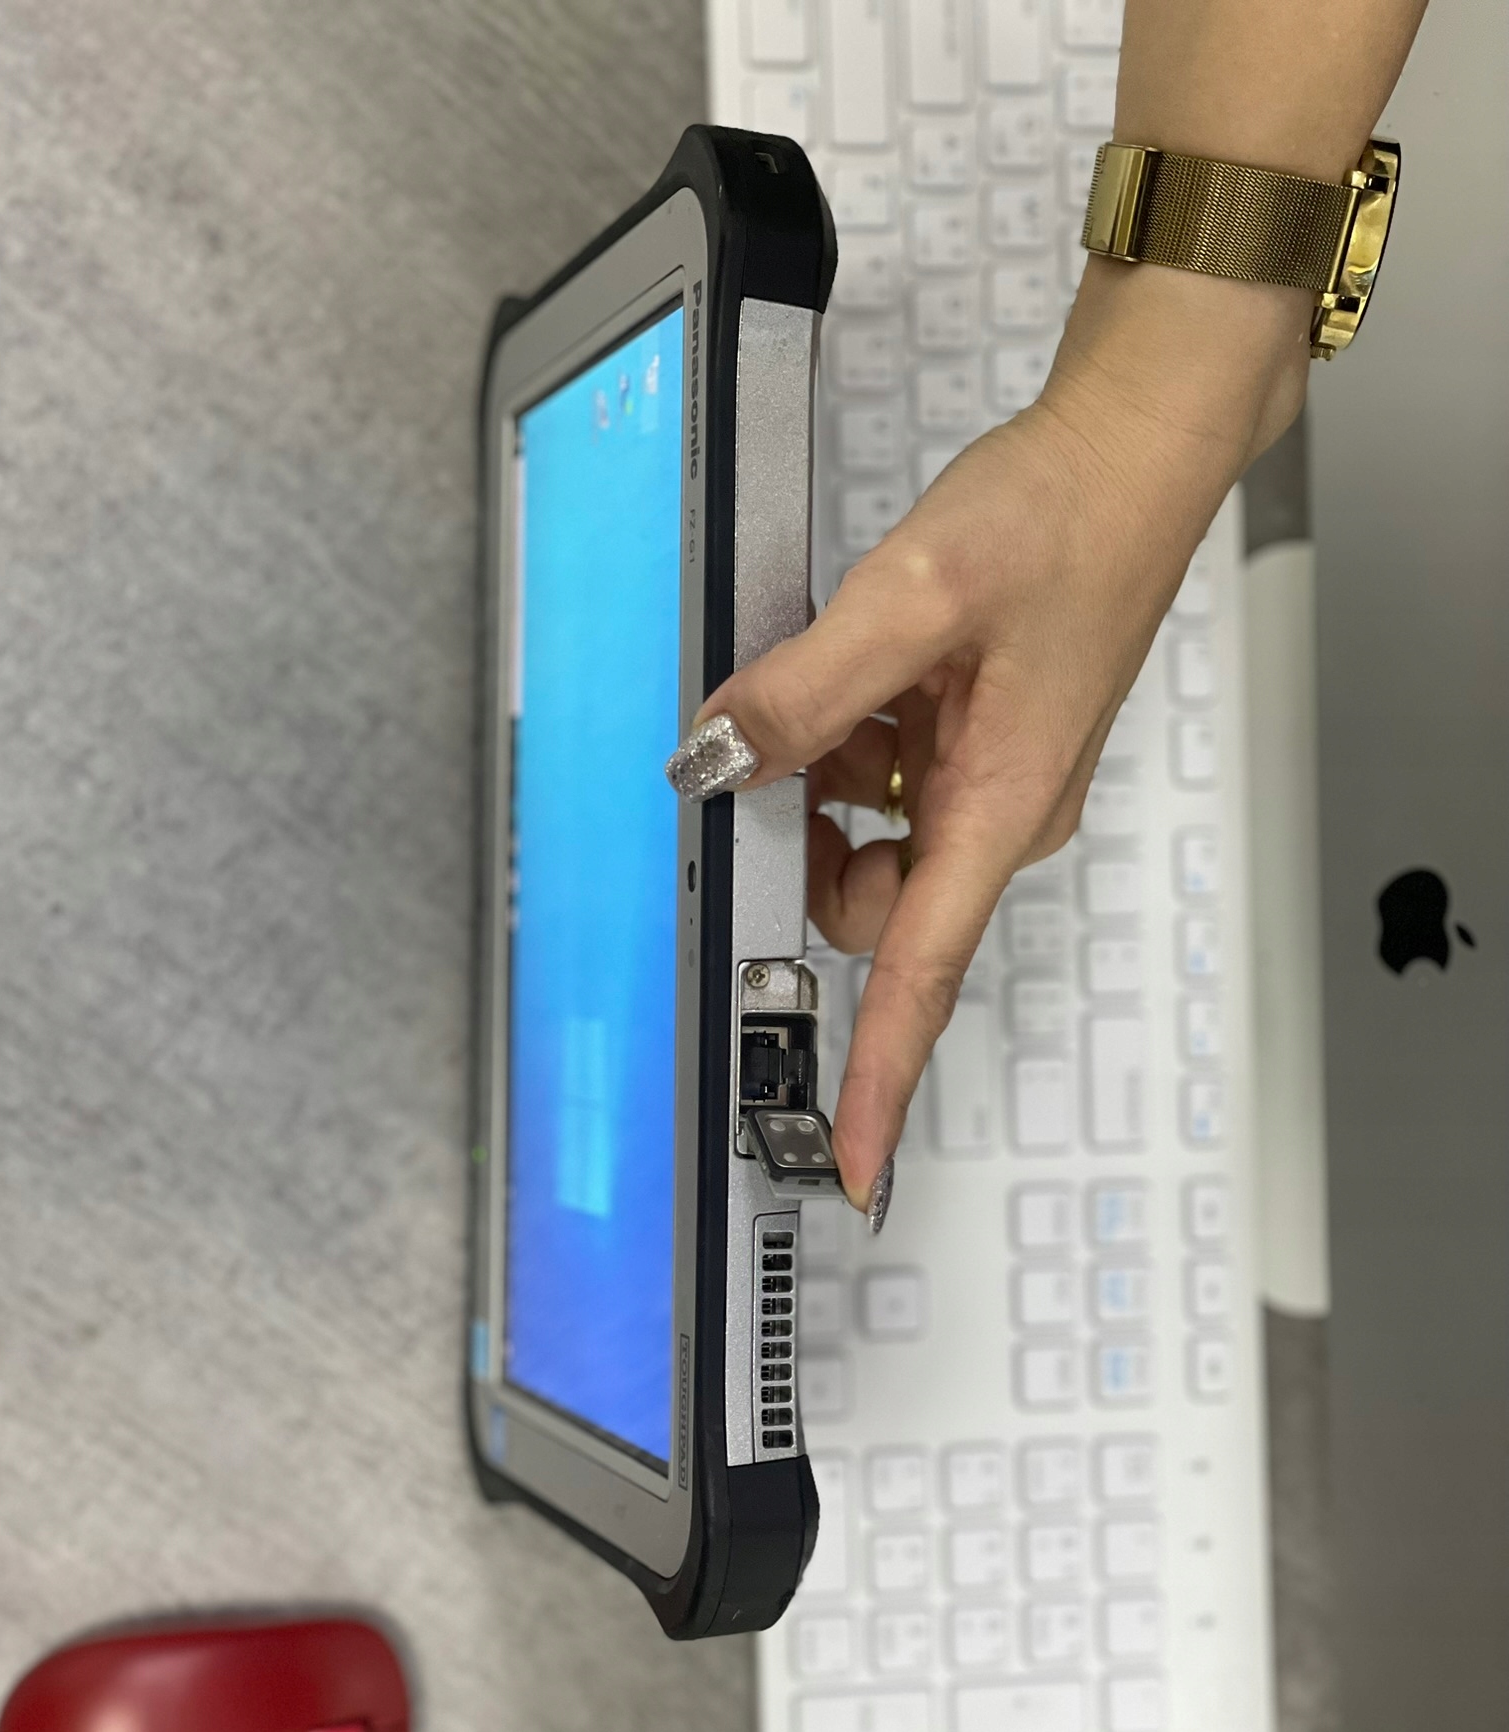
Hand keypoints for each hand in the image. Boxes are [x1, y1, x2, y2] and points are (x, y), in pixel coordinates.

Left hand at [668, 262, 1310, 1216]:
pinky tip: (869, 665)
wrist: (1133, 449)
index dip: (880, 1074)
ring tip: (848, 676)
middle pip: (874, 900)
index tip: (849, 1162)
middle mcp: (1002, 813)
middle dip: (810, 843)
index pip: (922, 973)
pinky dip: (856, 737)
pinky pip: (892, 776)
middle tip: (785, 738)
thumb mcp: (911, 599)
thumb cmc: (1061, 518)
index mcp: (999, 809)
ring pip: (873, 835)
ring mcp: (996, 778)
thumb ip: (805, 694)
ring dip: (830, 777)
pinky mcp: (985, 738)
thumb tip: (718, 761)